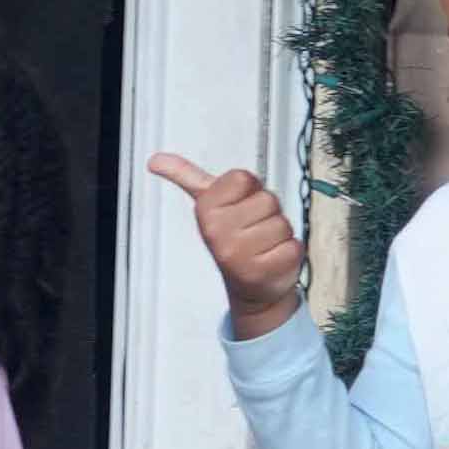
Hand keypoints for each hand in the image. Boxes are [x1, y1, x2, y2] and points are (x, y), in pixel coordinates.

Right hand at [148, 150, 308, 335]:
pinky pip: (293, 245)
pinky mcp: (266, 271)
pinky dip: (289, 252)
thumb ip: (187, 178)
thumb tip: (154, 160)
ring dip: (279, 234)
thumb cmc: (235, 241)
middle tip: (253, 230)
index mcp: (205, 212)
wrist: (251, 289)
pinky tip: (272, 261)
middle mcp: (218, 234)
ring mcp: (241, 255)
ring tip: (263, 247)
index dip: (249, 190)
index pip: (243, 178)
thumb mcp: (209, 206)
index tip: (239, 208)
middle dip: (267, 213)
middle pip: (267, 199)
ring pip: (282, 223)